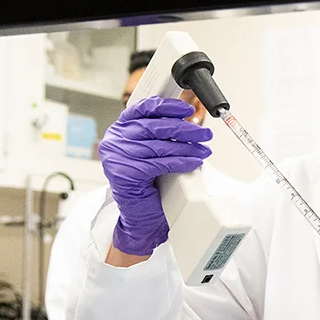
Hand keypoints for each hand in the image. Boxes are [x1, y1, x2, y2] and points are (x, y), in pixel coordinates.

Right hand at [99, 97, 211, 255]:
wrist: (140, 213)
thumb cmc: (149, 180)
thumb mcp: (153, 150)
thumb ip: (162, 134)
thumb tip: (190, 121)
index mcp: (120, 129)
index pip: (143, 109)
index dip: (167, 106)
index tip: (187, 109)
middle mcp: (115, 140)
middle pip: (155, 127)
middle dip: (185, 129)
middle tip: (205, 134)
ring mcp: (117, 157)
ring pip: (160, 146)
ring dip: (187, 147)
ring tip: (204, 150)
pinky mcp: (124, 173)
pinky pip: (160, 163)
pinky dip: (181, 162)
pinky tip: (194, 162)